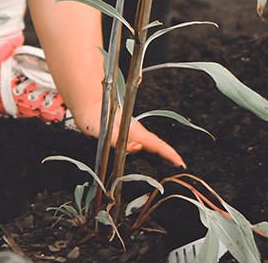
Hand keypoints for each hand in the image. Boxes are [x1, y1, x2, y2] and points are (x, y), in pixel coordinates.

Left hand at [69, 102, 184, 167]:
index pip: (155, 143)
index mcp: (133, 130)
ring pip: (150, 142)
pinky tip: (153, 151)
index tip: (179, 160)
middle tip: (179, 162)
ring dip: (162, 150)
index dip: (168, 152)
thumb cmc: (95, 118)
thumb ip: (120, 141)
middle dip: (168, 153)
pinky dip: (152, 147)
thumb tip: (137, 148)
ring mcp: (132, 131)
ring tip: (172, 159)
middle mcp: (135, 130)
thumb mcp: (105, 132)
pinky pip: (143, 141)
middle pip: (156, 143)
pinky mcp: (127, 132)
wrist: (88, 106)